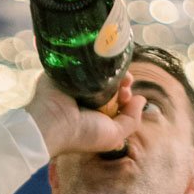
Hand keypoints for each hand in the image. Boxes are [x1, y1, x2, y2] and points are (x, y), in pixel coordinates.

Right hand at [27, 70, 144, 159]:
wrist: (52, 123)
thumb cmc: (83, 134)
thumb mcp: (114, 135)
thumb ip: (132, 120)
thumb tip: (142, 99)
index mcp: (97, 115)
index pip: (117, 101)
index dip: (127, 96)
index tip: (128, 95)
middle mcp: (88, 100)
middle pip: (111, 85)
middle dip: (122, 82)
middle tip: (125, 83)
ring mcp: (77, 85)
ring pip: (100, 72)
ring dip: (113, 69)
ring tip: (117, 72)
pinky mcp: (65, 72)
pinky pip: (83, 60)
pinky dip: (94, 59)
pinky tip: (102, 60)